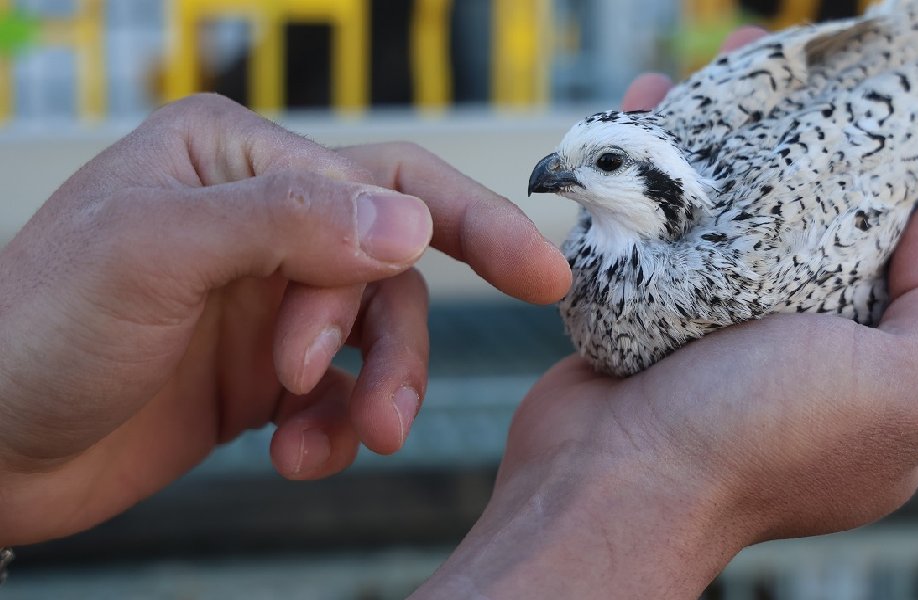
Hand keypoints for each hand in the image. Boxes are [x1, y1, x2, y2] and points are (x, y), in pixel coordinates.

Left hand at [0, 94, 569, 545]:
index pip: (376, 181)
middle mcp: (261, 217)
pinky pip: (343, 390)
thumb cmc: (38, 331)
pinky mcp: (267, 369)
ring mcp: (268, 295)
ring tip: (335, 445)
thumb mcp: (153, 256)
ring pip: (375, 334)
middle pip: (389, 265)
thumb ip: (286, 223)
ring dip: (370, 395)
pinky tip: (298, 457)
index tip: (539, 274)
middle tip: (383, 415)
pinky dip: (335, 429)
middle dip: (393, 342)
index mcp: (235, 159)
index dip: (456, 230)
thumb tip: (411, 224)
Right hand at [414, 29, 917, 597]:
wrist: (610, 487)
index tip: (880, 106)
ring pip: (735, 214)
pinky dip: (661, 171)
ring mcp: (722, 334)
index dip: (899, 175)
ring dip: (726, 138)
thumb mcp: (897, 389)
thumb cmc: (755, 442)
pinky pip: (667, 227)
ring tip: (717, 68)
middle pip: (814, 220)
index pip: (907, 258)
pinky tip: (651, 111)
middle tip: (784, 68)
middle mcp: (801, 355)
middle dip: (803, 140)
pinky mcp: (652, 313)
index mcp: (875, 376)